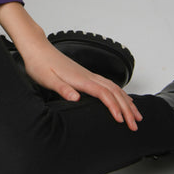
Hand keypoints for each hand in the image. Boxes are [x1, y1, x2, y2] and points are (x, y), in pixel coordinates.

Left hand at [22, 42, 142, 130]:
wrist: (37, 48)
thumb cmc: (39, 64)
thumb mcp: (47, 79)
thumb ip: (62, 88)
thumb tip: (76, 98)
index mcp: (80, 79)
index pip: (103, 94)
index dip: (114, 107)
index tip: (121, 120)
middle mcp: (87, 76)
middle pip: (114, 92)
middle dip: (127, 109)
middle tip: (135, 124)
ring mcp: (88, 75)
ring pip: (114, 88)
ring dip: (127, 102)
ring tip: (137, 115)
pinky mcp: (86, 75)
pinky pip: (109, 84)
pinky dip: (120, 93)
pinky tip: (123, 99)